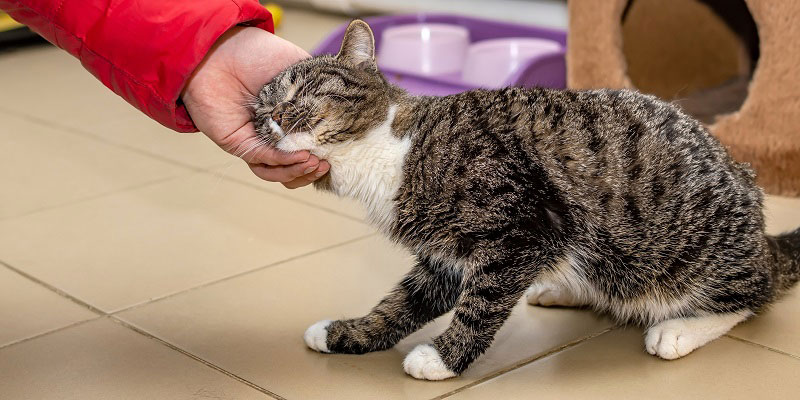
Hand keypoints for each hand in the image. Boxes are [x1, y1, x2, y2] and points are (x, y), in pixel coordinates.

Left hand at [182, 27, 329, 188]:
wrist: (222, 50)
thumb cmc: (256, 53)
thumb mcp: (299, 67)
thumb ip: (320, 88)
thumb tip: (342, 105)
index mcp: (290, 119)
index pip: (310, 147)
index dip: (325, 155)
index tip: (340, 153)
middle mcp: (274, 134)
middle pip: (296, 167)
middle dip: (312, 171)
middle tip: (326, 165)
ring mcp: (257, 141)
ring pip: (278, 172)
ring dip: (298, 172)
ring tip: (315, 164)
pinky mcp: (240, 144)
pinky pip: (263, 160)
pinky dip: (283, 161)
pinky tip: (300, 156)